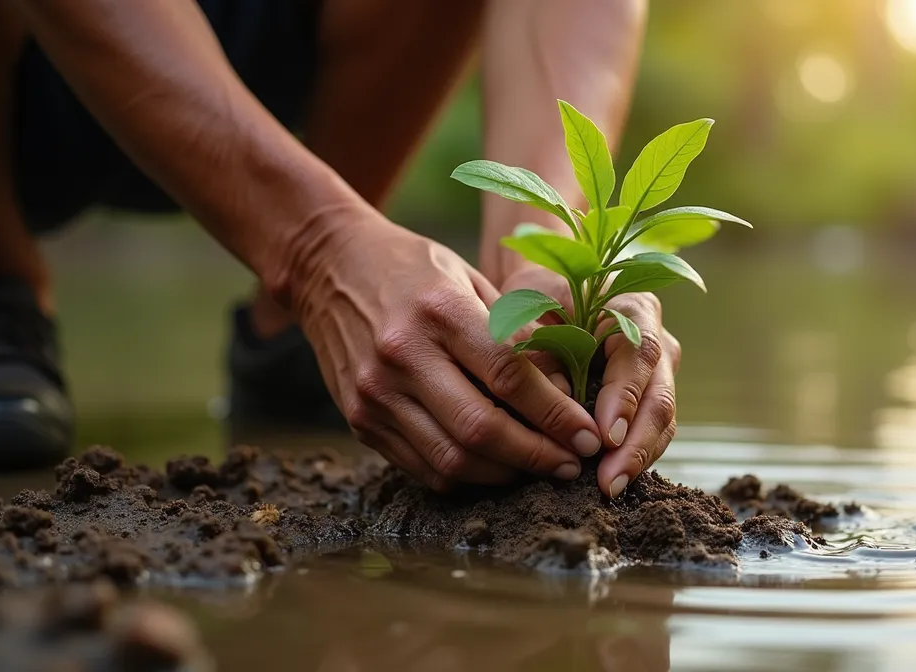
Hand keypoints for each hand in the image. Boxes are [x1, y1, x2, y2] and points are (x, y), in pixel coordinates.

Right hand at [280, 207, 603, 490]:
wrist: (325, 266)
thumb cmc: (413, 268)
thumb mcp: (467, 278)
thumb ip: (513, 332)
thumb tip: (569, 392)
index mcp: (439, 311)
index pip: (510, 376)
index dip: (557, 415)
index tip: (590, 437)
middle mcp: (402, 355)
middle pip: (482, 428)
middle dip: (538, 455)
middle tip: (574, 464)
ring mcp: (375, 393)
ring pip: (452, 459)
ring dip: (506, 474)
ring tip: (542, 470)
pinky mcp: (359, 420)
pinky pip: (423, 466)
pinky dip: (467, 476)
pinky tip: (498, 469)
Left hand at [500, 264, 680, 497]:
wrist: (549, 293)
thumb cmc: (539, 292)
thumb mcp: (534, 304)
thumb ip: (545, 345)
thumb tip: (557, 399)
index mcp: (633, 310)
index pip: (639, 356)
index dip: (625, 398)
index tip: (606, 435)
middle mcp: (655, 342)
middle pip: (659, 397)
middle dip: (636, 444)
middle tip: (610, 480)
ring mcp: (655, 374)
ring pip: (661, 421)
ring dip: (636, 458)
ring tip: (610, 488)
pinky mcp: (644, 398)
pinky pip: (648, 432)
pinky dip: (631, 457)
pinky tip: (610, 480)